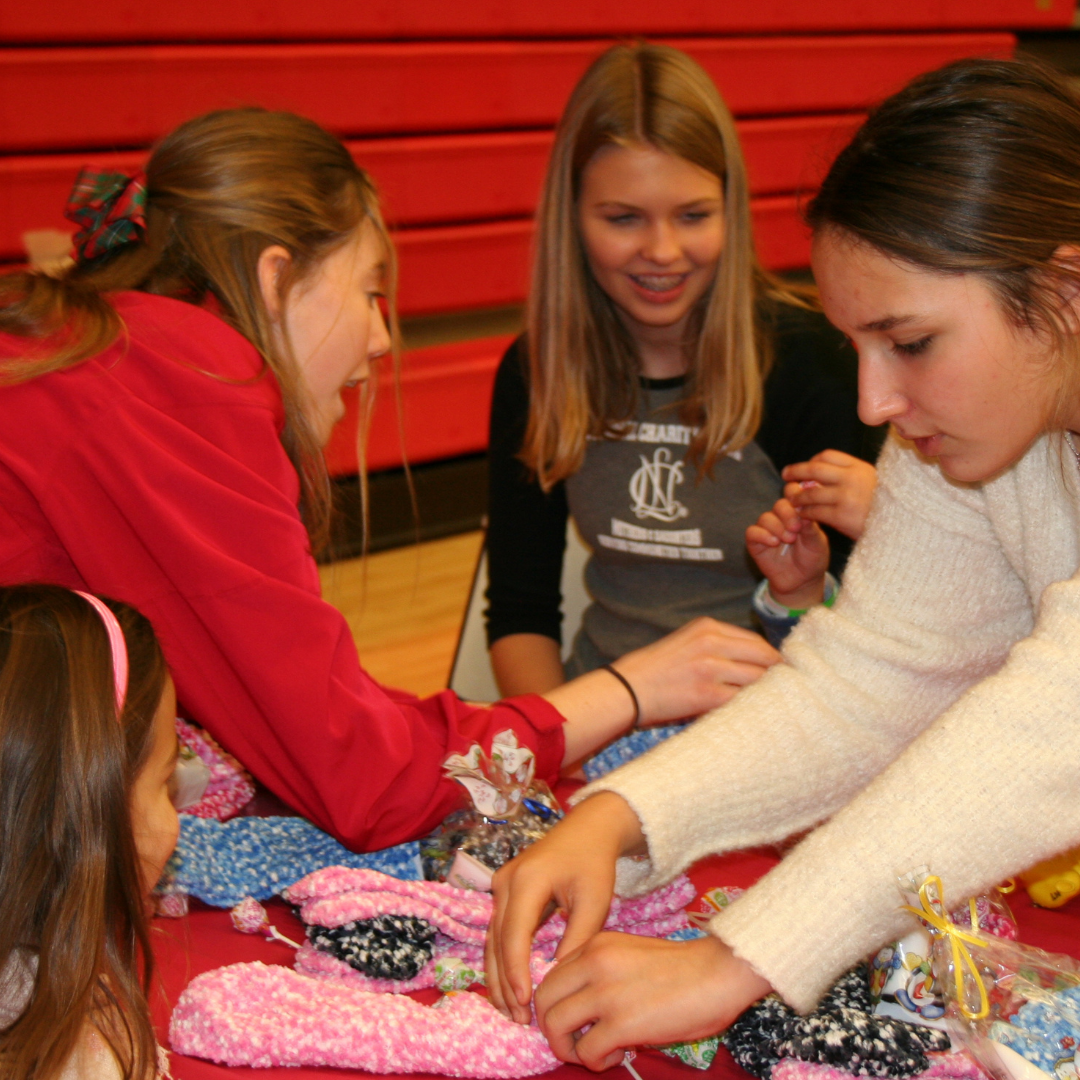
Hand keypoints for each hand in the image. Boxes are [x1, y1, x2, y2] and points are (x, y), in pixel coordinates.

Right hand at [486, 792, 644, 1023]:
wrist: (588, 830)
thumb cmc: (594, 863)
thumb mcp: (594, 901)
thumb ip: (577, 938)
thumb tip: (558, 977)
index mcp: (527, 880)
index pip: (514, 934)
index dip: (516, 971)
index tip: (525, 1002)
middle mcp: (505, 882)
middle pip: (497, 941)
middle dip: (505, 982)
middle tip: (519, 1020)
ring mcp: (500, 886)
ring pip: (492, 940)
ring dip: (498, 977)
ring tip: (511, 1013)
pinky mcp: (503, 892)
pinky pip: (497, 932)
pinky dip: (501, 961)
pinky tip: (509, 988)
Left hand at [535, 932, 771, 1070]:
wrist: (718, 973)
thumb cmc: (684, 967)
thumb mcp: (631, 953)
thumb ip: (603, 970)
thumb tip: (585, 1006)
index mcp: (596, 945)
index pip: (552, 975)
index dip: (557, 1003)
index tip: (575, 1019)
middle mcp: (594, 964)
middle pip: (544, 1000)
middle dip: (552, 1028)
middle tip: (574, 1041)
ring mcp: (605, 993)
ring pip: (554, 1025)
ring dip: (568, 1048)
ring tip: (594, 1053)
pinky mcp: (621, 1024)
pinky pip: (586, 1051)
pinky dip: (596, 1062)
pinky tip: (617, 1056)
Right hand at [615, 617, 781, 724]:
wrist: (624, 689)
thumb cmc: (652, 670)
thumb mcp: (685, 643)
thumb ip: (716, 646)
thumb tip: (754, 664)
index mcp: (707, 627)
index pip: (756, 640)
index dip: (771, 659)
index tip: (780, 673)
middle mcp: (711, 642)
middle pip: (764, 656)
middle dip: (778, 674)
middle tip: (787, 690)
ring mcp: (710, 667)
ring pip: (759, 679)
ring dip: (768, 692)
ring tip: (774, 704)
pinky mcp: (707, 693)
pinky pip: (743, 699)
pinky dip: (753, 707)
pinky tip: (755, 715)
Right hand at [747, 497, 829, 607]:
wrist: (802, 582)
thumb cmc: (812, 559)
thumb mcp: (817, 542)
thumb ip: (810, 526)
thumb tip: (805, 507)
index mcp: (798, 513)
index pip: (793, 493)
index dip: (795, 493)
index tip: (802, 505)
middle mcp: (781, 518)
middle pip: (779, 504)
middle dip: (788, 514)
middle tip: (796, 528)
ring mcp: (767, 529)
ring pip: (765, 517)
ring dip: (777, 527)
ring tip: (788, 540)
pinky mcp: (756, 542)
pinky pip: (753, 532)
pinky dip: (763, 535)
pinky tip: (774, 543)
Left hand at [781, 450, 877, 540]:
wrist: (901, 529)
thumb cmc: (885, 508)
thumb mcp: (874, 484)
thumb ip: (850, 476)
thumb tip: (817, 476)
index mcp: (860, 468)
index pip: (827, 456)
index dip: (812, 461)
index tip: (805, 469)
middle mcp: (852, 479)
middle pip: (815, 469)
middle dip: (796, 471)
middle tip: (786, 475)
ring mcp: (847, 497)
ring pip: (811, 493)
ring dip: (797, 497)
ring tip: (792, 501)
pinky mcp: (842, 517)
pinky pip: (814, 512)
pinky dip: (805, 513)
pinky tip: (802, 515)